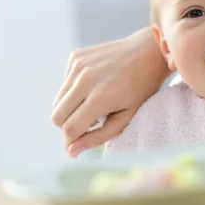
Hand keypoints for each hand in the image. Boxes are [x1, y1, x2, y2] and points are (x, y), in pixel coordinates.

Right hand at [51, 27, 169, 156]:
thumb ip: (98, 137)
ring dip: (71, 109)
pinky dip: (74, 90)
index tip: (81, 143)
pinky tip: (94, 85)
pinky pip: (64, 83)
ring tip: (94, 104)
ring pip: (57, 101)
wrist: (148, 52)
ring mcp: (78, 65)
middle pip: (56, 117)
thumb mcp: (126, 117)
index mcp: (100, 97)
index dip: (72, 141)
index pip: (70, 128)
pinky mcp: (76, 57)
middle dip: (68, 126)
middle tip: (89, 123)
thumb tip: (71, 151)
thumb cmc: (141, 88)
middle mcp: (85, 79)